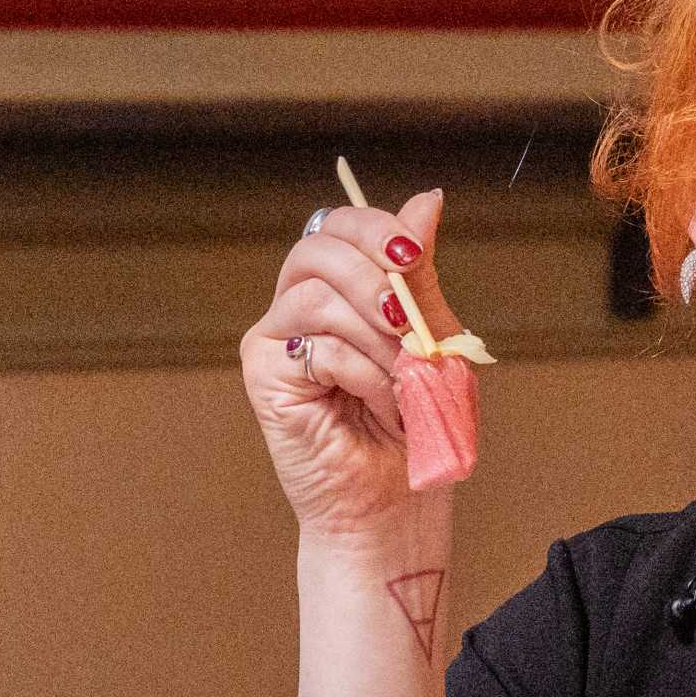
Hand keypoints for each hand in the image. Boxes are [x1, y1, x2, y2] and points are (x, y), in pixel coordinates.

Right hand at [240, 184, 467, 548]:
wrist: (398, 500)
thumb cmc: (416, 425)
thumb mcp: (433, 336)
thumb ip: (420, 273)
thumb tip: (429, 196)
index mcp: (338, 288)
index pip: (340, 225)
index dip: (376, 228)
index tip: (413, 254)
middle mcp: (298, 305)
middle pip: (319, 245)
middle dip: (375, 277)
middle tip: (410, 324)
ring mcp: (275, 337)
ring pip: (320, 296)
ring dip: (379, 340)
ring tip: (403, 383)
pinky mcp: (263, 372)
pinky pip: (317, 345)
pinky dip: (363, 372)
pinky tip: (378, 404)